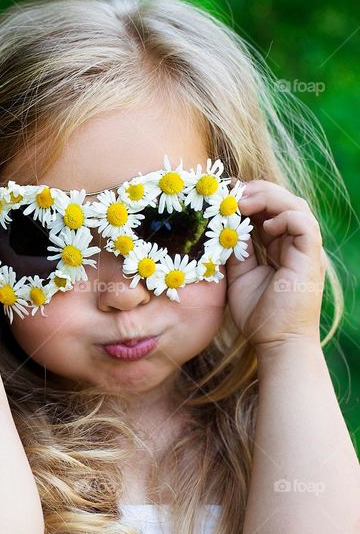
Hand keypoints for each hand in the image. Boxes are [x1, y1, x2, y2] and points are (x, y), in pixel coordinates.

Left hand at [228, 180, 324, 351]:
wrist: (275, 342)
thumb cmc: (258, 314)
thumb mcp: (238, 275)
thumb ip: (235, 250)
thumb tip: (223, 227)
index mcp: (281, 246)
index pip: (270, 210)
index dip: (249, 197)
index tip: (223, 195)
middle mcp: (296, 244)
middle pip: (284, 201)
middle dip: (257, 191)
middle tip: (230, 193)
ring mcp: (306, 250)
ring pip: (296, 206)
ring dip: (268, 198)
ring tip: (241, 203)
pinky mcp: (311, 260)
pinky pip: (305, 225)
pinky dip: (284, 218)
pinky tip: (264, 227)